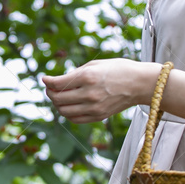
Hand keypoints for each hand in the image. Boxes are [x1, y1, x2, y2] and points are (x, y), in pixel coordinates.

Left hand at [40, 59, 154, 122]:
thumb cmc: (117, 69)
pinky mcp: (99, 116)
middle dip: (50, 93)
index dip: (48, 82)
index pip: (58, 83)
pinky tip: (68, 106)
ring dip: (57, 104)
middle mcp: (89, 93)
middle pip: (58, 98)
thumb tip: (55, 81)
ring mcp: (94, 107)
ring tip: (59, 97)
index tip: (45, 79)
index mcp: (87, 76)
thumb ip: (75, 73)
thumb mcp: (95, 64)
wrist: (139, 84)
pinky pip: (75, 118)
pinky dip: (67, 113)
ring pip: (64, 111)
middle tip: (50, 89)